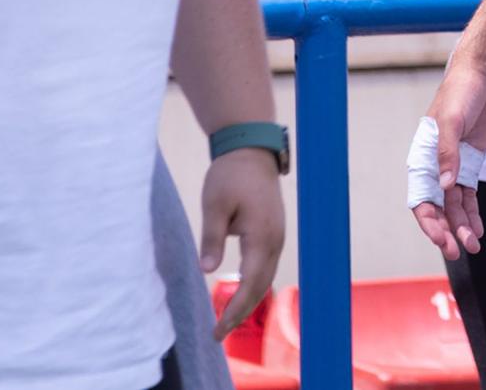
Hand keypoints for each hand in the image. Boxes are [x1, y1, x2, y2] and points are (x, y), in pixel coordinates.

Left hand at [200, 148, 286, 339]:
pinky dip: (254, 285)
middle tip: (218, 334)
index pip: (249, 284)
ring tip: (227, 319)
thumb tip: (208, 271)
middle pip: (261, 287)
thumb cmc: (230, 175)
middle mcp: (275, 241)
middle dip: (240, 312)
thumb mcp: (214, 204)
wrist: (251, 151)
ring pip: (266, 278)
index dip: (234, 310)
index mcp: (261, 236)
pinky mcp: (274, 232)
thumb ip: (211, 238)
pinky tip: (240, 292)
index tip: (218, 330)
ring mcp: (278, 237)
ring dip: (248, 300)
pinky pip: (266, 266)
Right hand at [409, 59, 485, 256]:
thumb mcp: (452, 121)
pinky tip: (477, 229)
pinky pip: (469, 195)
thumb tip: (445, 187)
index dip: (430, 222)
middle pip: (438, 208)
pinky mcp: (470, 164)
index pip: (421, 199)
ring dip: (461, 226)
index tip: (443, 240)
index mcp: (422, 157)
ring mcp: (454, 166)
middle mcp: (435, 166)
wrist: (482, 74)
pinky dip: (472, 213)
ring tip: (473, 245)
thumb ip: (449, 154)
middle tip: (459, 251)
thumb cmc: (460, 92)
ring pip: (454, 206)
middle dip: (446, 231)